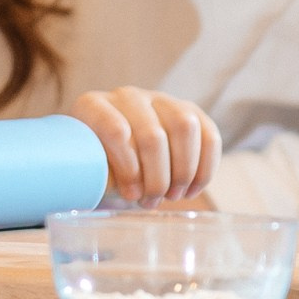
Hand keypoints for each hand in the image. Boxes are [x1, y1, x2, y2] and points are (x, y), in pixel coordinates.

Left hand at [68, 88, 221, 206]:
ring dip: (183, 171)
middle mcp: (126, 96)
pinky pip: (208, 134)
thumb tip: (125, 188)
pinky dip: (205, 167)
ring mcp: (159, 99)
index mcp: (93, 106)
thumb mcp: (89, 171)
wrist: (112, 155)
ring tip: (173, 196)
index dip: (128, 168)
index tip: (131, 195)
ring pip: (185, 128)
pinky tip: (192, 189)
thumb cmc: (98, 166)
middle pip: (153, 135)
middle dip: (158, 178)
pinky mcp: (188, 110)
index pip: (116, 131)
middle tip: (153, 201)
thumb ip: (98, 176)